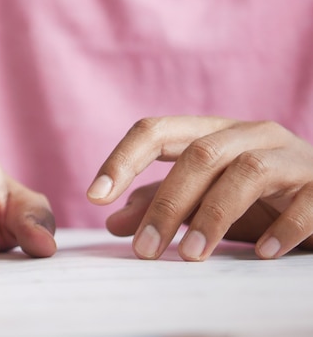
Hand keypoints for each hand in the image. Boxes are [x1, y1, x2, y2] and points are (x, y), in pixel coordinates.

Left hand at [87, 116, 312, 260]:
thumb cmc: (257, 196)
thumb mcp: (203, 198)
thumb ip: (161, 202)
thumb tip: (113, 222)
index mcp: (211, 133)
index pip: (156, 131)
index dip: (123, 160)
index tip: (94, 196)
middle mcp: (249, 134)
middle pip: (199, 154)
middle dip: (167, 203)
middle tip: (144, 250)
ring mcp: (290, 155)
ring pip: (247, 171)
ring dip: (214, 216)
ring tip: (190, 256)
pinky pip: (304, 201)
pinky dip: (282, 227)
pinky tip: (262, 252)